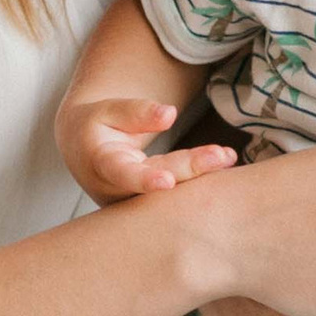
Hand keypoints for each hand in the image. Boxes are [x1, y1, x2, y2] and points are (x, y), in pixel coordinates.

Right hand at [60, 96, 238, 205]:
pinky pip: (178, 190)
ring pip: (173, 186)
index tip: (166, 182)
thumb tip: (169, 114)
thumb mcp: (108, 111)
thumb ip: (136, 112)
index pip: (124, 174)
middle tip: (222, 156)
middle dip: (191, 167)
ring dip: (201, 171)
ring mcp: (136, 201)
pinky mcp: (151, 204)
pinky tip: (224, 161)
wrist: (86, 151)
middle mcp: (120, 191)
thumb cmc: (97, 126)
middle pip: (159, 177)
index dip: (145, 179)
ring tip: (228, 156)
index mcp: (103, 166)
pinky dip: (200, 174)